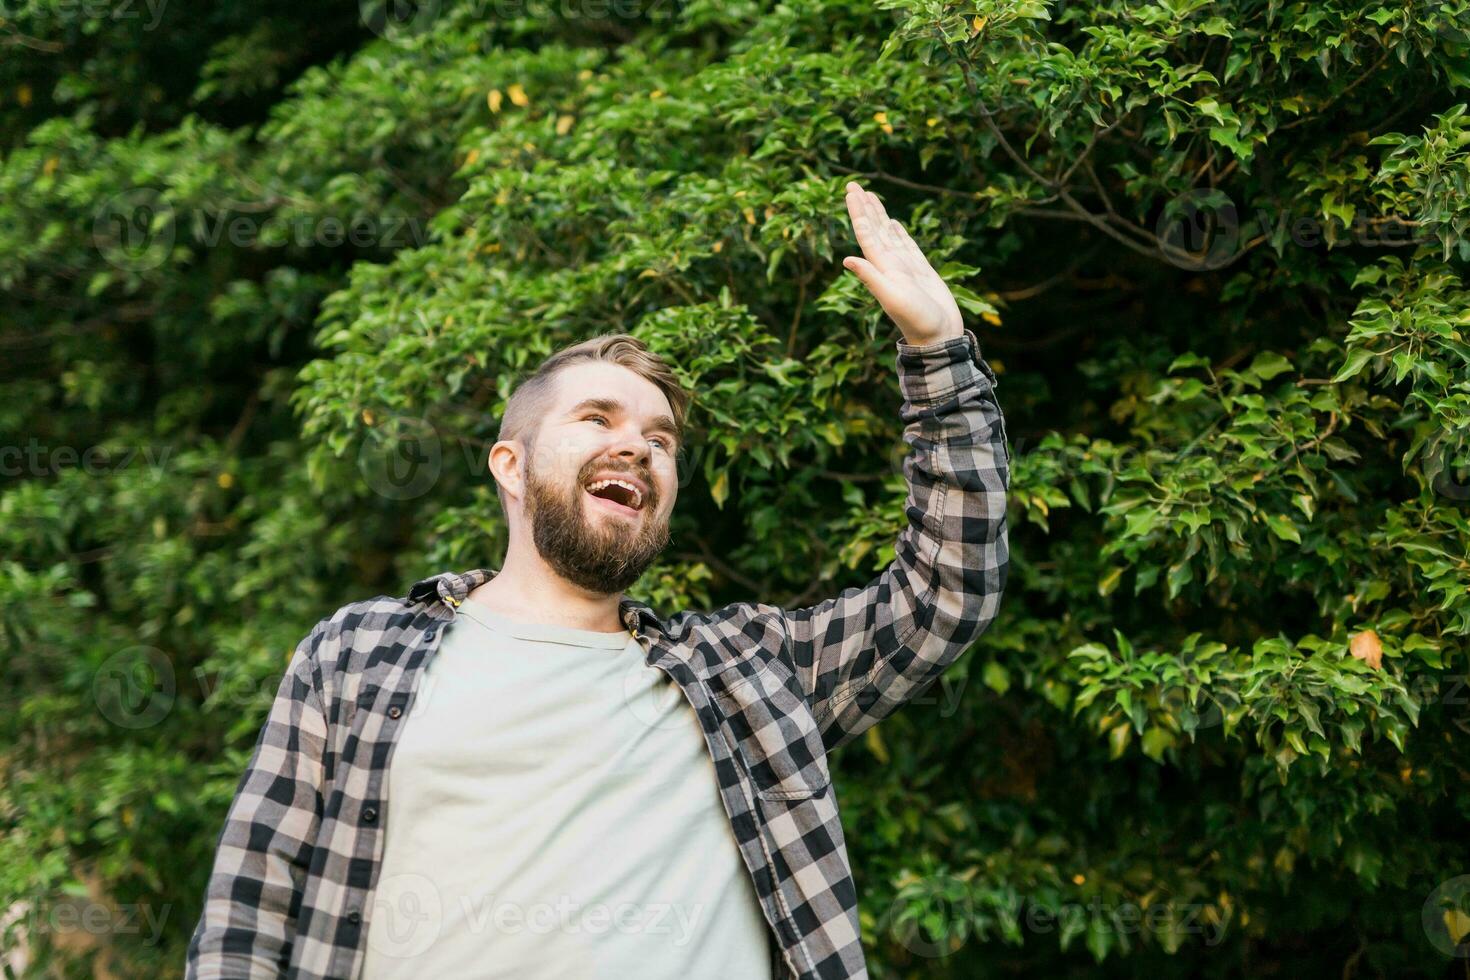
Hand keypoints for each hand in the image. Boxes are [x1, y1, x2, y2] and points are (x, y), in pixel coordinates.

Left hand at [841, 180, 963, 345]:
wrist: (939, 337)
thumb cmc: (917, 321)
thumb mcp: (892, 298)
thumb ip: (871, 278)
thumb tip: (846, 259)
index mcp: (882, 268)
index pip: (866, 234)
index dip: (858, 212)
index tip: (851, 191)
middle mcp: (890, 265)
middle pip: (874, 229)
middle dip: (864, 207)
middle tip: (853, 184)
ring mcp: (904, 267)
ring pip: (888, 234)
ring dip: (879, 215)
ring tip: (870, 197)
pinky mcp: (920, 271)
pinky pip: (906, 245)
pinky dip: (898, 232)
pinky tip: (892, 224)